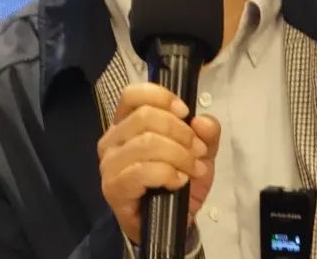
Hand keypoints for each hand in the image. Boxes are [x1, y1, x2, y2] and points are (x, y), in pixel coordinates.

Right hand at [97, 83, 220, 243]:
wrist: (173, 222)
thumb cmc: (178, 180)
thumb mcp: (201, 152)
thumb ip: (207, 133)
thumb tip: (202, 122)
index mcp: (127, 122)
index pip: (132, 94)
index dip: (161, 97)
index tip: (185, 112)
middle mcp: (112, 139)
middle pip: (144, 117)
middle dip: (180, 133)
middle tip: (197, 151)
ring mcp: (109, 164)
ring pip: (146, 143)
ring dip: (178, 155)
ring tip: (192, 169)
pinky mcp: (113, 188)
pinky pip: (141, 171)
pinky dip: (166, 173)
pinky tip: (178, 181)